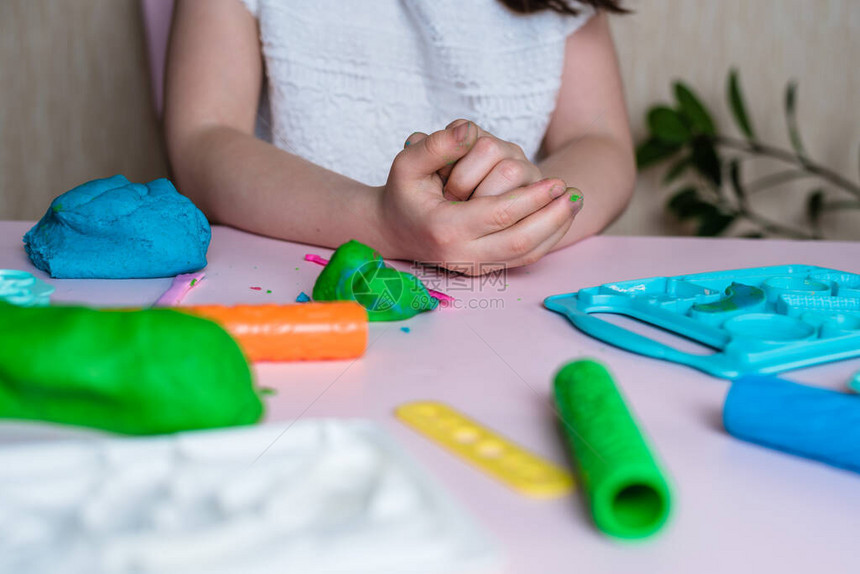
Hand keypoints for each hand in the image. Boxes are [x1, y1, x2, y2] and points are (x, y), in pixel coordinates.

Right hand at [377, 121, 582, 274]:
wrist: (393, 229)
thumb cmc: (404, 192)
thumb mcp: (407, 162)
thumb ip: (436, 144)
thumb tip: (469, 132)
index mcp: (444, 229)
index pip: (499, 216)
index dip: (531, 199)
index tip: (557, 181)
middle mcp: (461, 255)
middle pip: (520, 241)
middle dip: (552, 218)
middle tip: (575, 194)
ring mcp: (474, 267)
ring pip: (526, 254)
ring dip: (556, 230)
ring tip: (576, 204)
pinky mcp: (485, 270)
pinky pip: (524, 259)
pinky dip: (548, 240)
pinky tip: (561, 218)